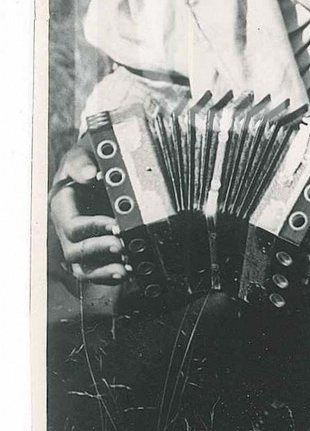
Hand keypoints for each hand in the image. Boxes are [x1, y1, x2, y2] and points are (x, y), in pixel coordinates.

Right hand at [49, 141, 127, 286]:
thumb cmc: (86, 160)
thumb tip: (91, 174)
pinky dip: (109, 276)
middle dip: (100, 251)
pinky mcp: (91, 253)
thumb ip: (83, 163)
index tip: (116, 225)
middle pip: (75, 251)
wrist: (95, 168)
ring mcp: (76, 243)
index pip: (72, 226)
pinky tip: (127, 273)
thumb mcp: (82, 154)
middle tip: (123, 247)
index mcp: (61, 207)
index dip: (93, 228)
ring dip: (104, 271)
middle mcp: (65, 229)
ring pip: (82, 268)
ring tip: (126, 270)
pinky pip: (95, 272)